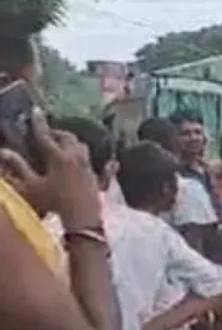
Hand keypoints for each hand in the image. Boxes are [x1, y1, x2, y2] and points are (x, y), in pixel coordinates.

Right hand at [0, 108, 100, 226]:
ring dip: (71, 142)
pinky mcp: (96, 177)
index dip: (38, 123)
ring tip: (62, 145)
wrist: (83, 218)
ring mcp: (88, 167)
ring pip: (81, 147)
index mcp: (58, 157)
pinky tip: (104, 162)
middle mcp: (75, 157)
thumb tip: (3, 151)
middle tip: (48, 134)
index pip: (45, 135)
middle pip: (67, 137)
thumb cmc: (54, 202)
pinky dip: (93, 159)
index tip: (35, 111)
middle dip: (57, 132)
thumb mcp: (32, 186)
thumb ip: (18, 167)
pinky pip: (97, 163)